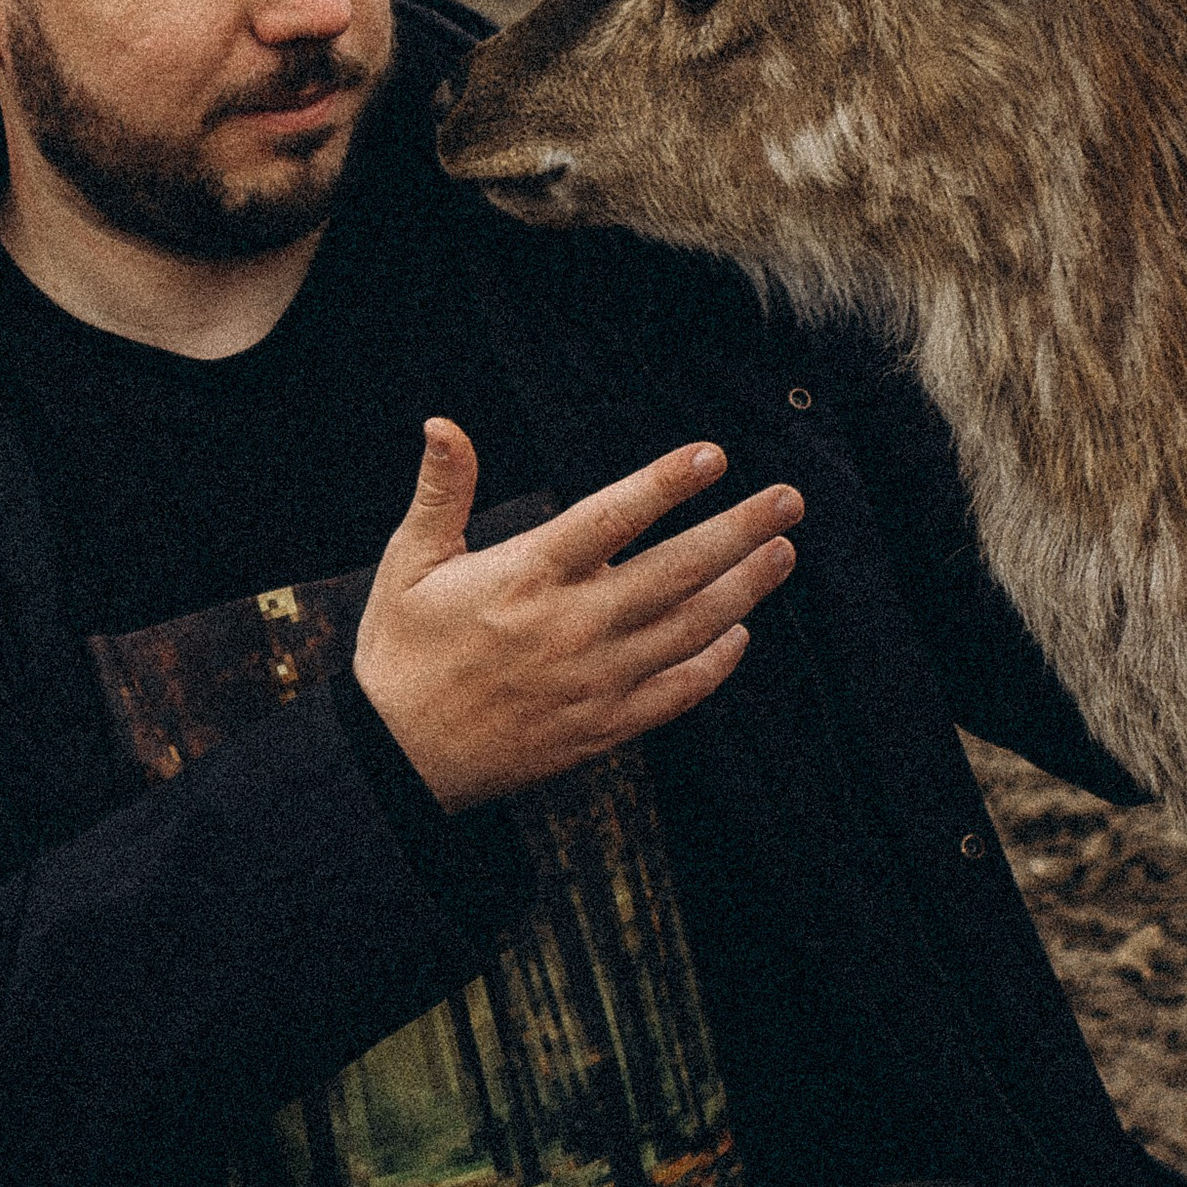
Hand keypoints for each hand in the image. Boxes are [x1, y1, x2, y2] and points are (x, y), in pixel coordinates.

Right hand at [353, 418, 801, 809]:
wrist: (397, 762)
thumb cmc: (401, 652)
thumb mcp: (408, 564)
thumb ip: (442, 493)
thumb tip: (441, 425)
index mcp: (526, 575)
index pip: (610, 517)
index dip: (665, 483)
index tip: (714, 455)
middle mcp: (571, 626)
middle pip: (675, 570)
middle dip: (739, 530)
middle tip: (789, 500)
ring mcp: (593, 681)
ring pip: (689, 629)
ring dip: (744, 589)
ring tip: (782, 553)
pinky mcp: (602, 728)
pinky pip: (676, 693)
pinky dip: (715, 664)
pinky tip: (741, 634)